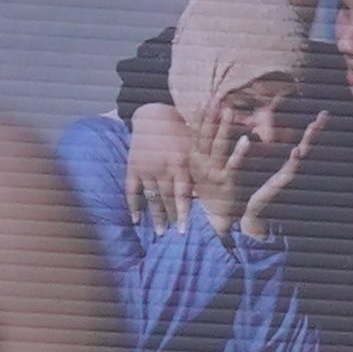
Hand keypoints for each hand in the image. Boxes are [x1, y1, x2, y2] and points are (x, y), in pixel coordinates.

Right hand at [119, 102, 201, 228]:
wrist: (153, 114)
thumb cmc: (178, 130)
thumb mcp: (194, 145)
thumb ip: (202, 164)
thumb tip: (220, 182)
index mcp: (181, 163)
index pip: (182, 195)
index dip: (183, 214)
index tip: (185, 230)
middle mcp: (163, 168)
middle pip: (167, 200)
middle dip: (170, 219)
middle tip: (173, 237)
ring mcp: (146, 168)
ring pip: (151, 198)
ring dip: (155, 217)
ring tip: (159, 232)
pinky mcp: (133, 167)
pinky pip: (131, 191)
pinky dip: (133, 206)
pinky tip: (135, 220)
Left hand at [233, 108, 326, 238]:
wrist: (255, 215)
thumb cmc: (261, 193)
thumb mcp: (264, 170)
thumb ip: (266, 154)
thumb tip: (259, 134)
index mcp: (290, 164)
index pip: (305, 142)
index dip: (314, 129)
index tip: (324, 114)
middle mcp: (293, 169)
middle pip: (308, 146)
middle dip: (316, 131)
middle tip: (325, 115)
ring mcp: (289, 177)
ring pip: (302, 156)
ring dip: (308, 141)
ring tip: (314, 126)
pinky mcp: (281, 185)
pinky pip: (289, 172)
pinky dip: (294, 161)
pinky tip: (297, 151)